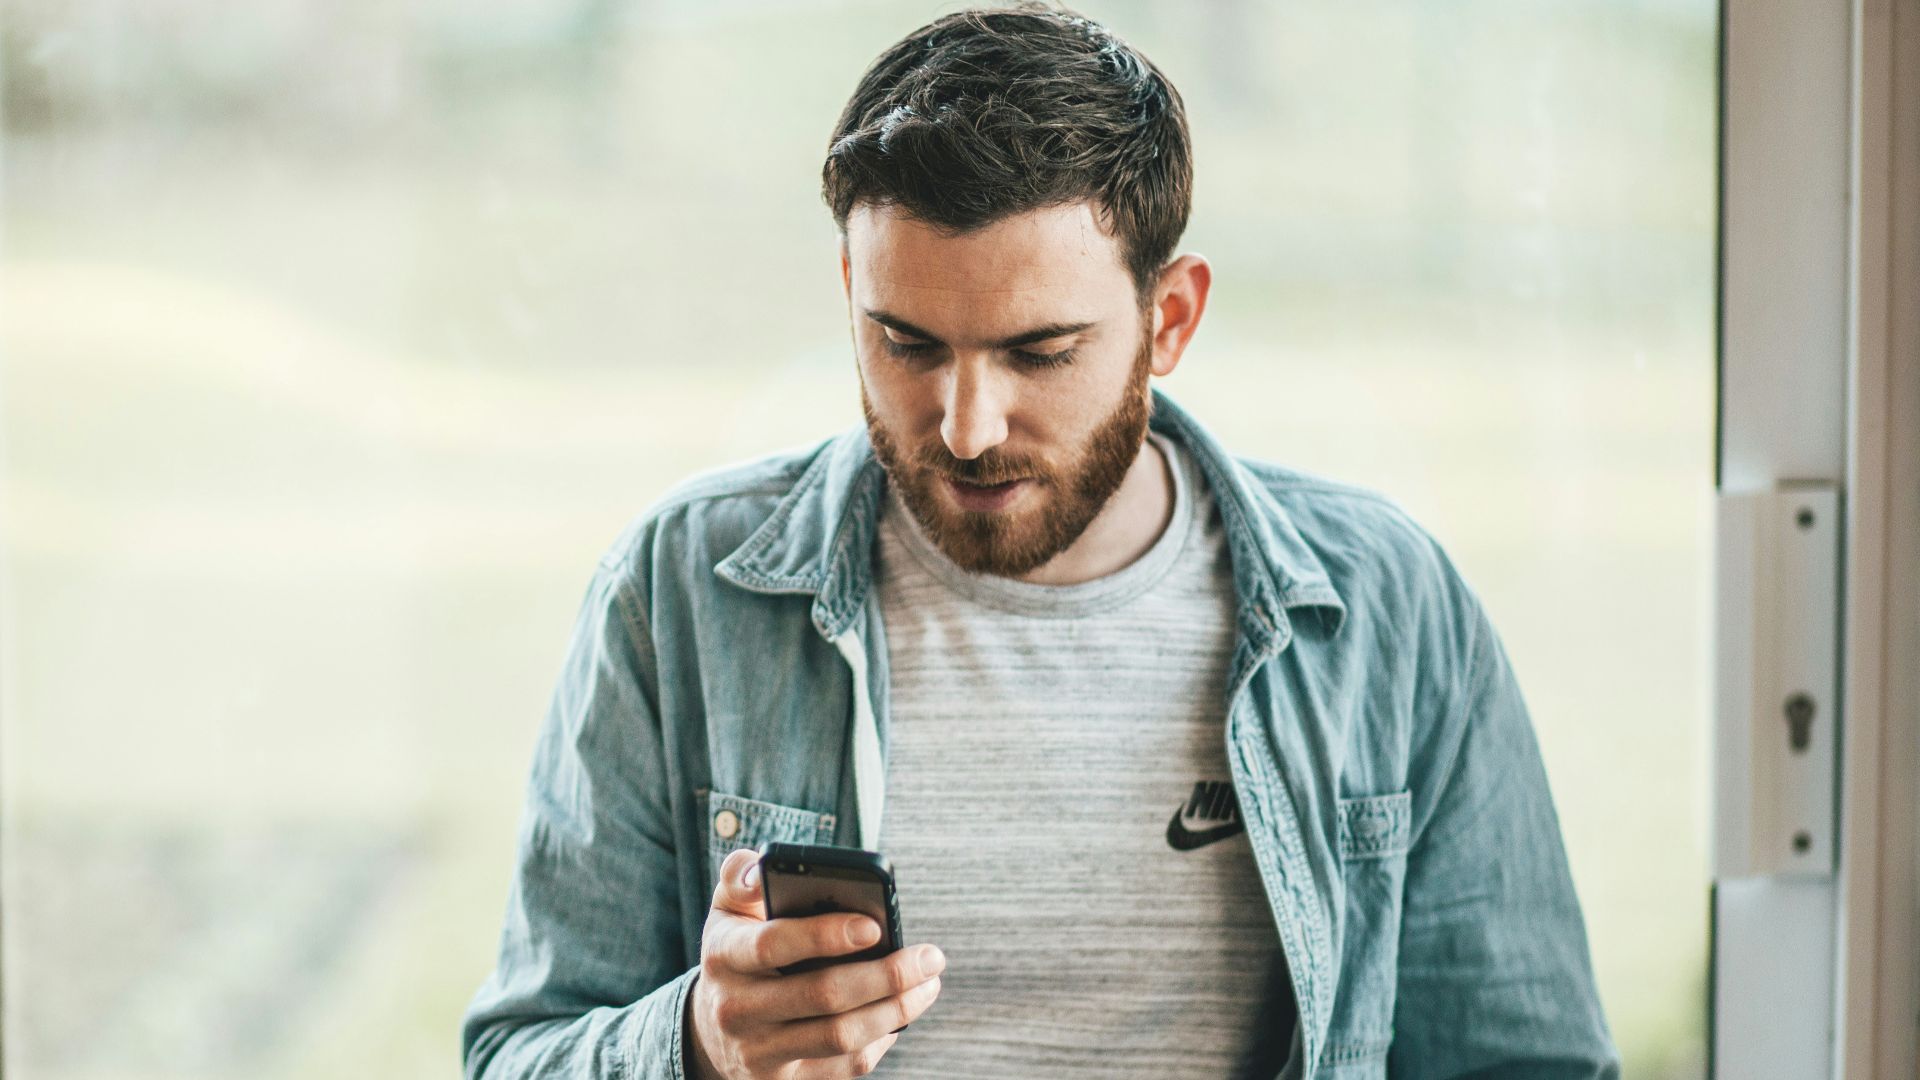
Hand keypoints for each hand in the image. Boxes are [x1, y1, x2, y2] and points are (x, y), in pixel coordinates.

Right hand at [685, 848, 944, 1078]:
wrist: (713, 1029)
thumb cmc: (739, 952)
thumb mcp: (729, 911)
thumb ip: (742, 877)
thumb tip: (762, 868)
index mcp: (724, 956)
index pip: (773, 944)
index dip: (824, 935)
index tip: (875, 926)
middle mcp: (736, 1009)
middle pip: (822, 995)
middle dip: (887, 976)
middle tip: (931, 957)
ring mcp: (759, 1053)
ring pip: (840, 1037)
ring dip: (896, 1010)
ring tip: (928, 984)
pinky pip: (843, 1067)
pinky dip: (880, 1039)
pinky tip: (900, 1014)